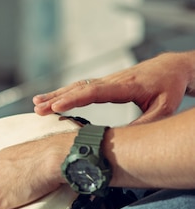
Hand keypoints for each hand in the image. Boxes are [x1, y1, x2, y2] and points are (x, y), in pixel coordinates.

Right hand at [33, 52, 193, 124]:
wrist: (172, 67)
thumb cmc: (169, 88)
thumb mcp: (163, 109)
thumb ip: (143, 125)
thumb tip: (122, 141)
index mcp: (126, 85)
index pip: (94, 92)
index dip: (73, 99)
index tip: (56, 107)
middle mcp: (112, 80)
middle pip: (79, 88)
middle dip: (56, 98)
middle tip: (37, 108)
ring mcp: (107, 80)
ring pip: (77, 86)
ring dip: (56, 94)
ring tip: (36, 103)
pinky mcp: (105, 83)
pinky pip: (81, 87)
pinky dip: (65, 92)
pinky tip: (53, 99)